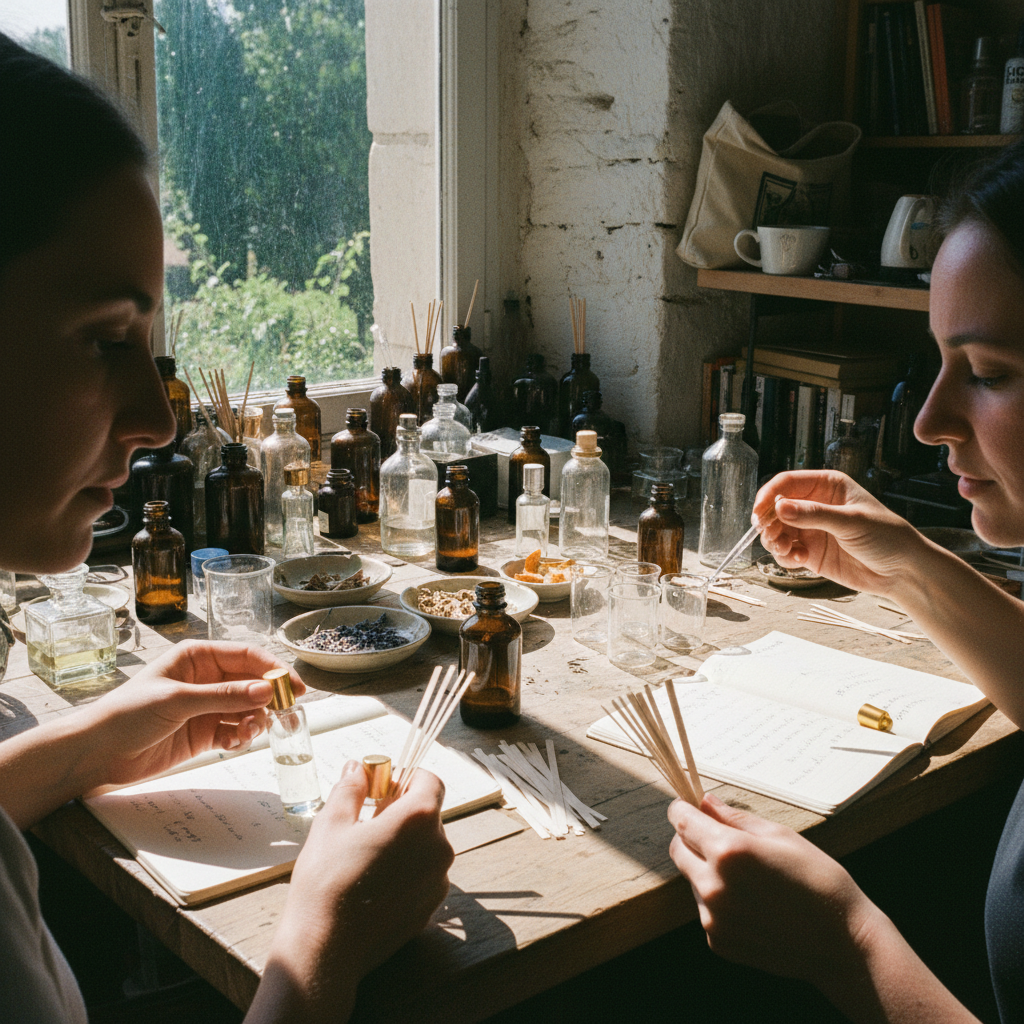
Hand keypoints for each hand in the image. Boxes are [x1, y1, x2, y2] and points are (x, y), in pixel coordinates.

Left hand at [83, 640, 303, 787]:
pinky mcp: (204, 734)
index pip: (246, 655)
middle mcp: (206, 679)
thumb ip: (225, 696)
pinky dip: (241, 738)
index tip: (294, 685)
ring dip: (256, 721)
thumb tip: (266, 690)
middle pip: (252, 682)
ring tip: (249, 732)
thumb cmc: (126, 714)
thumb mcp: (178, 700)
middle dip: (269, 697)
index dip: (273, 668)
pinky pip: (235, 731)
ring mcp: (206, 707)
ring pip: (248, 709)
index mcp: (197, 657)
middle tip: (286, 712)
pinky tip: (234, 743)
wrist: (97, 753)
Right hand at [250, 764, 453, 1022]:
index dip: (406, 778)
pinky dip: (406, 869)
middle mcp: (439, 846)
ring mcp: (438, 879)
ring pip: (426, 844)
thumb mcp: (331, 823)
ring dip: (404, 841)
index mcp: (419, 819)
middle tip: (366, 820)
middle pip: (428, 813)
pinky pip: (424, 873)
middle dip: (401, 810)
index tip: (381, 788)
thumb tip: (357, 769)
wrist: (326, 949)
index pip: (430, 780)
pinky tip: (373, 882)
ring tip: (366, 855)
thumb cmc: (326, 882)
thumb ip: (350, 789)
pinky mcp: (431, 906)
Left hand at [669, 793, 875, 983]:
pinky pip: (705, 910)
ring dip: (707, 872)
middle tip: (722, 840)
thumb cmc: (818, 881)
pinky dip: (718, 902)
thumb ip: (735, 817)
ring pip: (692, 880)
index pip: (681, 821)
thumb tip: (705, 802)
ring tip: (750, 880)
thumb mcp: (780, 835)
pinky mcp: (719, 942)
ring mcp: (714, 919)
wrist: (843, 944)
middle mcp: (713, 886)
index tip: (689, 807)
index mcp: (728, 852)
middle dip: (692, 839)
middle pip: (678, 849)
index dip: (683, 810)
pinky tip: (753, 905)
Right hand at [755, 470, 921, 596]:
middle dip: (768, 522)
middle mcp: (815, 505)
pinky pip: (785, 552)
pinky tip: (798, 561)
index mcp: (826, 486)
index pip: (787, 483)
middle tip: (771, 535)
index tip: (759, 513)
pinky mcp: (810, 552)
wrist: (902, 572)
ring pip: (776, 531)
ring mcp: (811, 529)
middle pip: (776, 508)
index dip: (769, 495)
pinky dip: (784, 557)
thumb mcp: (851, 522)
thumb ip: (814, 514)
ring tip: (786, 550)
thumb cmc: (887, 537)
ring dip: (774, 541)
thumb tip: (779, 508)